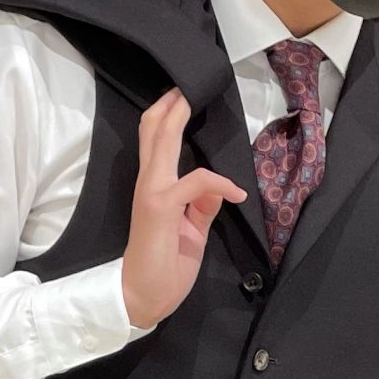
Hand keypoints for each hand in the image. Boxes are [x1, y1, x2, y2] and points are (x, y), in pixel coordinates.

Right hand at [120, 87, 249, 329]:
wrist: (141, 297)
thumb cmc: (164, 269)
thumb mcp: (191, 232)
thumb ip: (201, 207)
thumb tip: (217, 187)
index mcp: (156, 187)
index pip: (157, 142)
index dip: (169, 116)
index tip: (184, 96)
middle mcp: (150, 182)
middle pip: (154, 130)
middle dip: (171, 103)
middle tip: (186, 81)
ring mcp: (152, 192)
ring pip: (162, 141)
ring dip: (178, 117)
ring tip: (190, 96)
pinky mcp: (160, 207)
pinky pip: (196, 183)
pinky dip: (218, 183)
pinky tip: (237, 194)